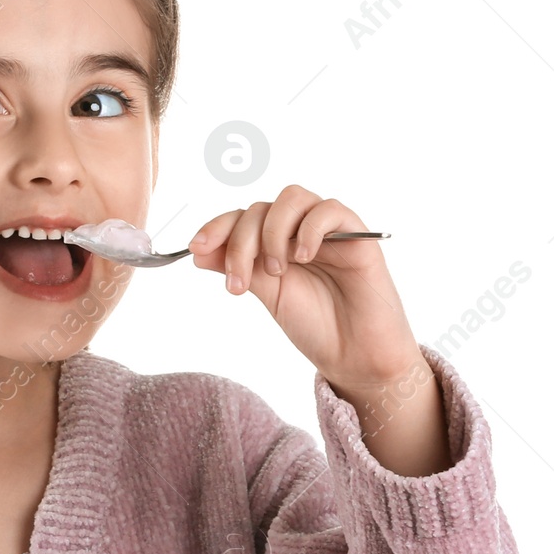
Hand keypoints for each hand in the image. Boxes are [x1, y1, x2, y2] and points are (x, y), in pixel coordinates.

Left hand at [188, 186, 421, 391]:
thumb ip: (238, 268)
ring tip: (275, 272)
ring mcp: (328, 230)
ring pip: (292, 198)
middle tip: (239, 283)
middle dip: (240, 243)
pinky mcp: (357, 235)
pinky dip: (309, 229)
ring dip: (273, 232)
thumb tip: (196, 251)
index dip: (216, 228)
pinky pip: (330, 210)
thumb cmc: (316, 325)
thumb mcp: (267, 295)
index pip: (242, 218)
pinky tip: (303, 258)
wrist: (355, 355)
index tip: (195, 249)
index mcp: (276, 242)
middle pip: (260, 209)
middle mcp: (300, 231)